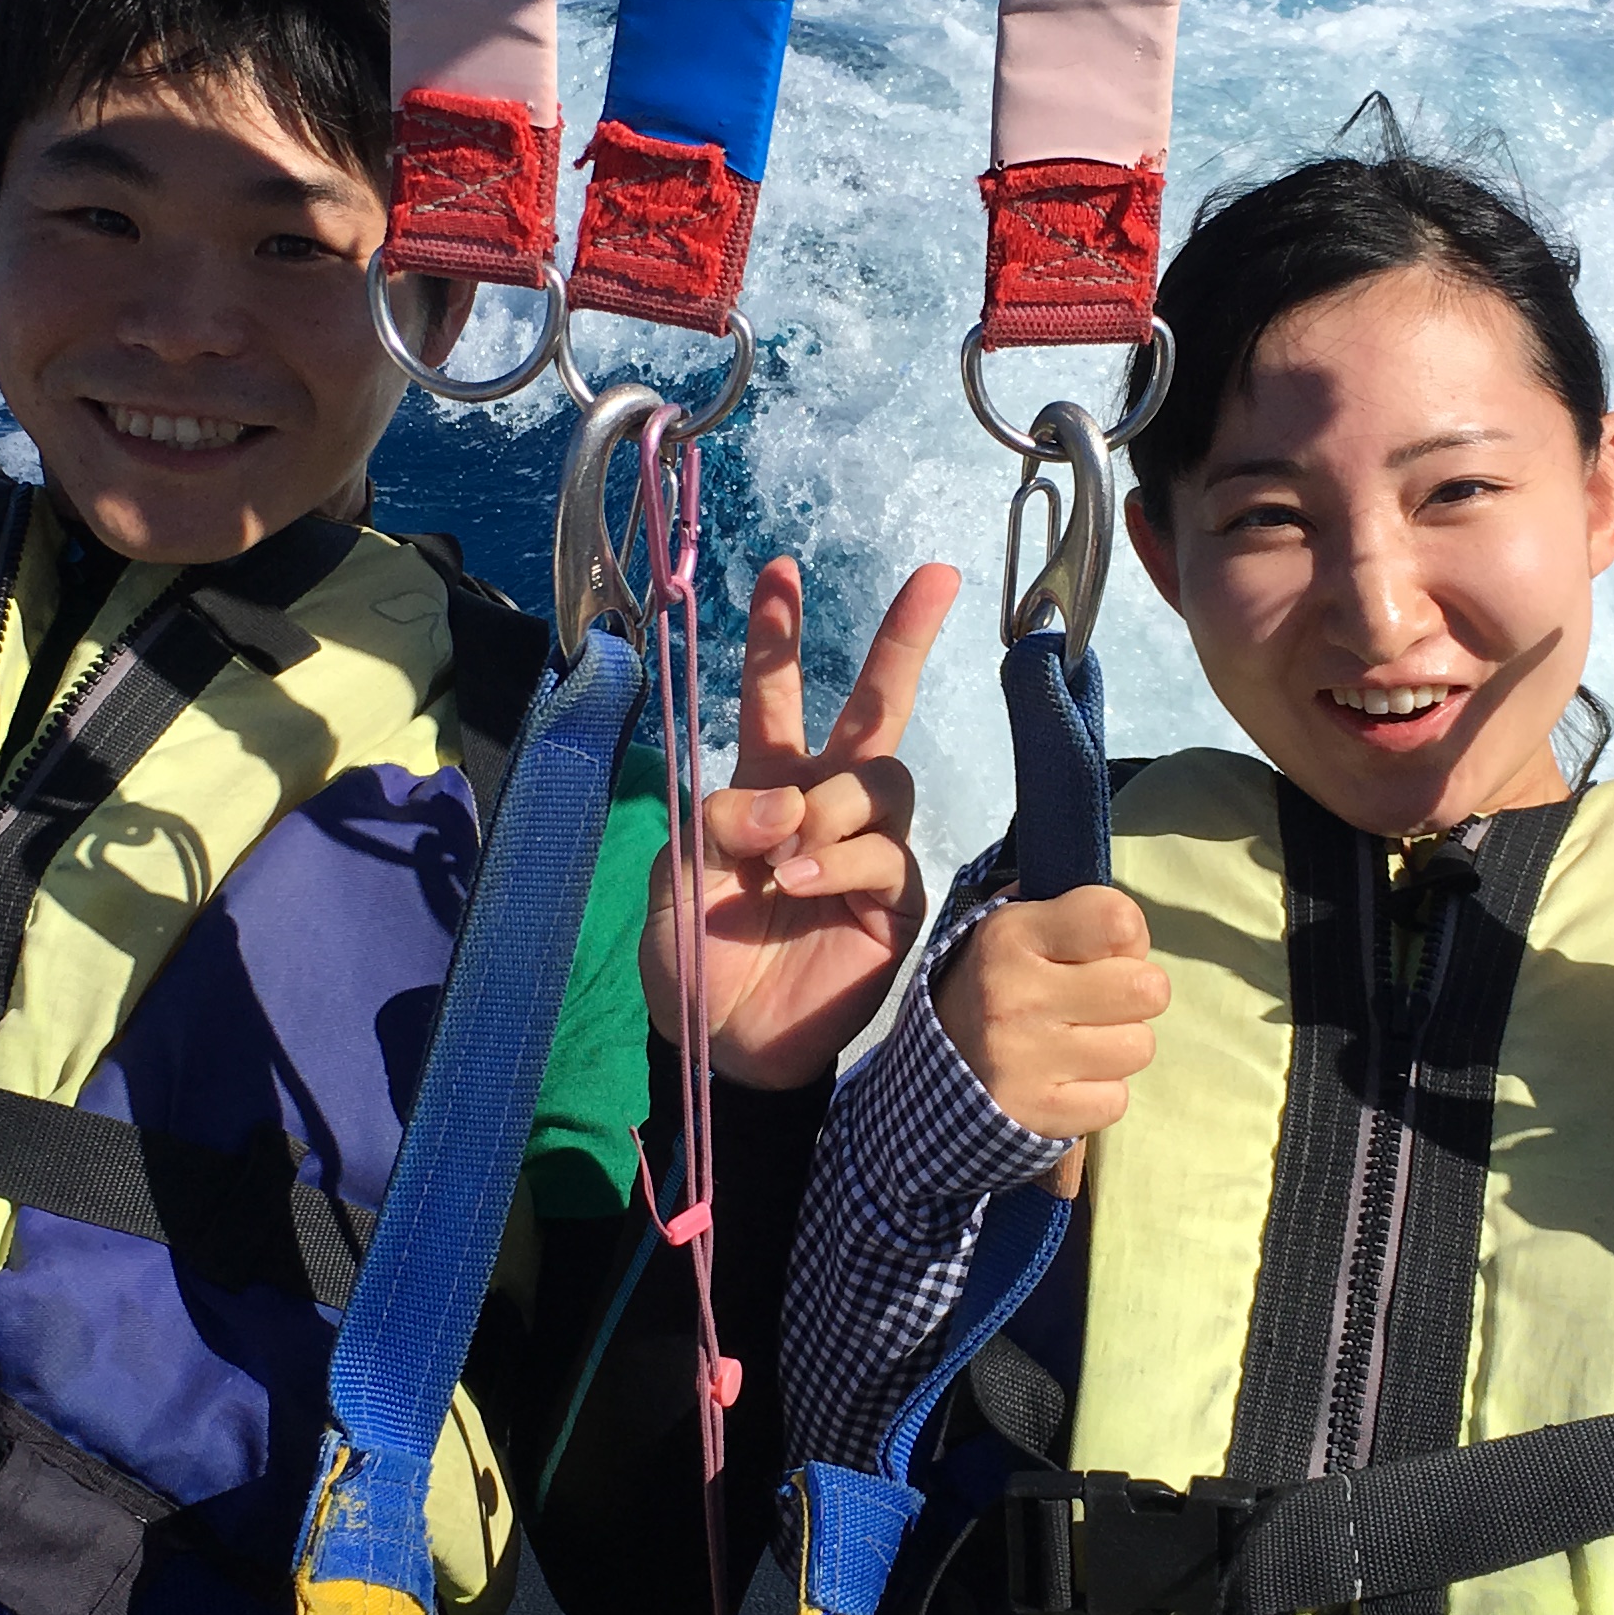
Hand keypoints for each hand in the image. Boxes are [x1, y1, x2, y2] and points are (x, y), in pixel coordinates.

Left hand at [645, 555, 959, 1089]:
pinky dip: (838, 859)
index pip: (777, 697)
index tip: (780, 567)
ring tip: (782, 851)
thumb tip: (785, 801)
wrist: (722, 1046)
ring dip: (831, 802)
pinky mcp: (896, 904)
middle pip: (877, 710)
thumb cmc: (695, 957)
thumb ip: (719, 823)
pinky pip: (882, 858)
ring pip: (880, 783)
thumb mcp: (678, 878)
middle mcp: (825, 806)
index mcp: (765, 786)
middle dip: (904, 640)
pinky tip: (798, 880)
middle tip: (935, 577)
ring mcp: (867, 852)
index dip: (779, 635)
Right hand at [932, 886, 1169, 1142]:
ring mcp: (1027, 1059)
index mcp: (1010, 936)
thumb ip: (1066, 910)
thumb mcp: (1008, 928)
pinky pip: (1117, 1099)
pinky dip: (1098, 1092)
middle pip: (1148, 988)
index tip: (1098, 951)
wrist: (927, 1076)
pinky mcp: (1038, 1112)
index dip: (1125, 938)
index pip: (1121, 920)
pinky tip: (1066, 1079)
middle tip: (1094, 1002)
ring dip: (1117, 1046)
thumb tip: (1127, 921)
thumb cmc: (990, 989)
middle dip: (1131, 995)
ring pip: (1139, 1046)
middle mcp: (1018, 995)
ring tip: (1078, 1041)